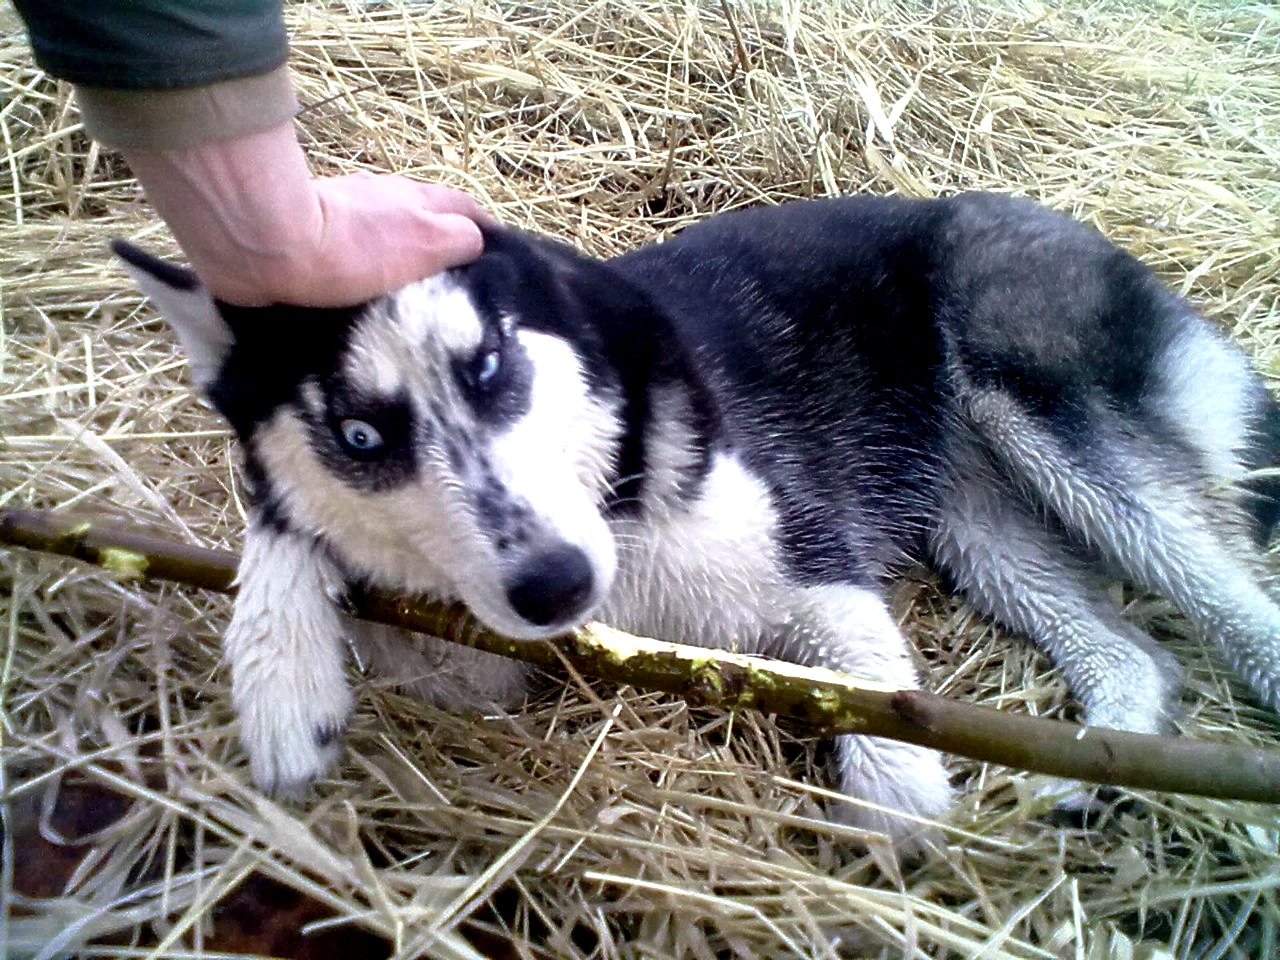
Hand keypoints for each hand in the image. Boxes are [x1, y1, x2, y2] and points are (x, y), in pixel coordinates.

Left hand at [125, 121, 486, 306]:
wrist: (265, 245)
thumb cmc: (351, 249)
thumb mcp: (427, 243)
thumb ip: (459, 239)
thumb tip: (473, 242)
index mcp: (417, 200)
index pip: (465, 210)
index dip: (482, 230)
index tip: (493, 257)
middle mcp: (384, 195)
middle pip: (425, 214)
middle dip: (440, 239)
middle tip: (449, 277)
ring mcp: (344, 206)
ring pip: (385, 226)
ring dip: (398, 249)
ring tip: (405, 285)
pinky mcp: (306, 225)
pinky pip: (347, 243)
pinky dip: (360, 260)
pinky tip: (357, 283)